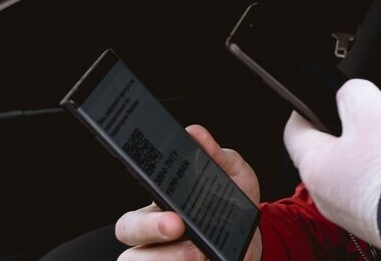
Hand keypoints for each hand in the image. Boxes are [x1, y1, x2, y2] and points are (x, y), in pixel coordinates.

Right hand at [115, 124, 262, 260]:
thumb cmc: (233, 204)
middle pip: (127, 235)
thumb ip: (215, 156)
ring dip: (169, 259)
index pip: (133, 211)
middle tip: (179, 227)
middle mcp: (153, 235)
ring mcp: (163, 257)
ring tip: (200, 253)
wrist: (252, 237)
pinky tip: (208, 260)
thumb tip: (194, 133)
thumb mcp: (233, 175)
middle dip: (150, 231)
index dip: (146, 213)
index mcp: (160, 205)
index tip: (173, 214)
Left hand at [283, 79, 380, 251]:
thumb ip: (352, 92)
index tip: (313, 101)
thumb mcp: (372, 106)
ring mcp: (349, 212)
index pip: (295, 131)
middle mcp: (325, 195)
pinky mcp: (373, 220)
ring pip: (353, 171)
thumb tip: (351, 94)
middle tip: (370, 117)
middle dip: (350, 130)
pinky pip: (373, 190)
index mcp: (315, 166)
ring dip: (372, 154)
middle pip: (329, 151)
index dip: (305, 109)